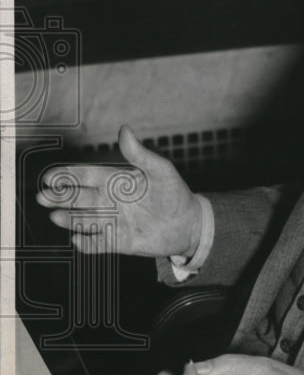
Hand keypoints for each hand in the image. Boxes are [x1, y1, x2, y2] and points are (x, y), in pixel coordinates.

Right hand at [36, 124, 203, 256]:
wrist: (188, 223)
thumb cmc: (174, 193)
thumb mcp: (160, 170)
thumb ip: (140, 154)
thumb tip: (124, 130)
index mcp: (114, 181)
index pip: (84, 176)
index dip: (66, 176)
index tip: (50, 177)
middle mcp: (108, 201)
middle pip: (77, 198)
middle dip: (59, 197)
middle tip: (43, 197)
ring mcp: (112, 221)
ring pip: (84, 220)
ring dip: (69, 219)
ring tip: (56, 217)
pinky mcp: (119, 242)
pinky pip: (98, 244)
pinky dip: (88, 243)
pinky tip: (78, 240)